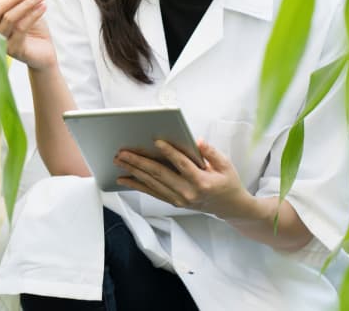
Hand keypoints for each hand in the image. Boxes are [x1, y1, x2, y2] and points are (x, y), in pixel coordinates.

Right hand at [0, 0, 55, 70]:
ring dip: (27, 4)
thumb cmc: (33, 29)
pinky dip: (33, 14)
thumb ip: (18, 0)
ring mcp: (0, 42)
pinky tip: (43, 7)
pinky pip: (21, 28)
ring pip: (9, 18)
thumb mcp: (24, 10)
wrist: (44, 52)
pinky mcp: (13, 49)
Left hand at [114, 139, 251, 218]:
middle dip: (139, 162)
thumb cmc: (227, 183)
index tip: (156, 142)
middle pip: (160, 174)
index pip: (182, 164)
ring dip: (133, 171)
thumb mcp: (226, 166)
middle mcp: (188, 192)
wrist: (229, 207)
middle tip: (123, 152)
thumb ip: (211, 153)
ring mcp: (179, 199)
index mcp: (202, 182)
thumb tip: (197, 141)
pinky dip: (136, 185)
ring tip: (119, 161)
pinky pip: (152, 192)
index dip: (169, 152)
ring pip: (152, 183)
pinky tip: (123, 178)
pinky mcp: (174, 202)